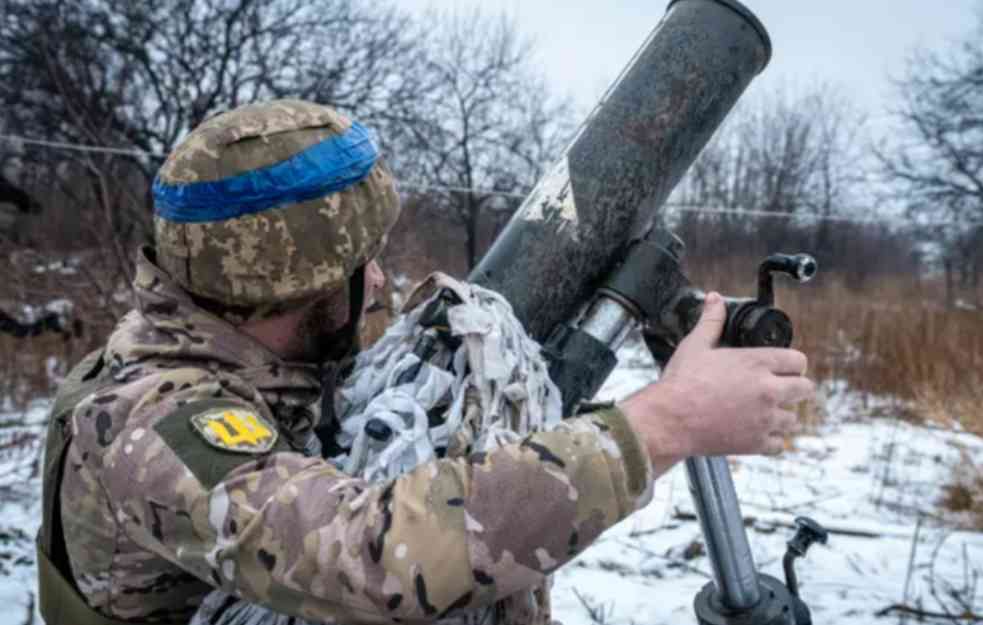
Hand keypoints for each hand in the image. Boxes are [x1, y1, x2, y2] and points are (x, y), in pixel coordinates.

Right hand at [619, 292, 814, 458]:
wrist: (670, 419)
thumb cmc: (681, 382)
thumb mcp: (695, 345)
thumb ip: (711, 321)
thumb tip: (715, 299)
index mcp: (757, 363)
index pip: (798, 360)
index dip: (792, 364)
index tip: (783, 368)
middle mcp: (768, 390)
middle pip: (806, 389)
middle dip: (794, 388)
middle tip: (778, 390)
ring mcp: (765, 418)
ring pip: (793, 419)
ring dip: (782, 415)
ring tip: (764, 412)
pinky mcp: (756, 442)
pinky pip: (778, 445)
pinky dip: (769, 440)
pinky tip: (755, 432)